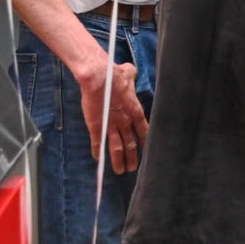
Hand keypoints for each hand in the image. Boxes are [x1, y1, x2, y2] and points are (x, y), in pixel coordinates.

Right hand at [71, 52, 149, 172]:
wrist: (99, 77)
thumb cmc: (114, 74)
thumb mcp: (128, 73)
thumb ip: (131, 76)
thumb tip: (131, 72)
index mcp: (135, 111)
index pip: (144, 131)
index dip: (145, 143)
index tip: (147, 152)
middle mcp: (125, 122)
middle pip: (131, 144)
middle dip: (132, 158)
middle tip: (133, 168)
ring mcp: (111, 125)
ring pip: (117, 148)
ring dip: (119, 161)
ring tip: (120, 171)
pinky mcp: (96, 126)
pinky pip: (98, 143)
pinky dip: (98, 152)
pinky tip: (98, 159)